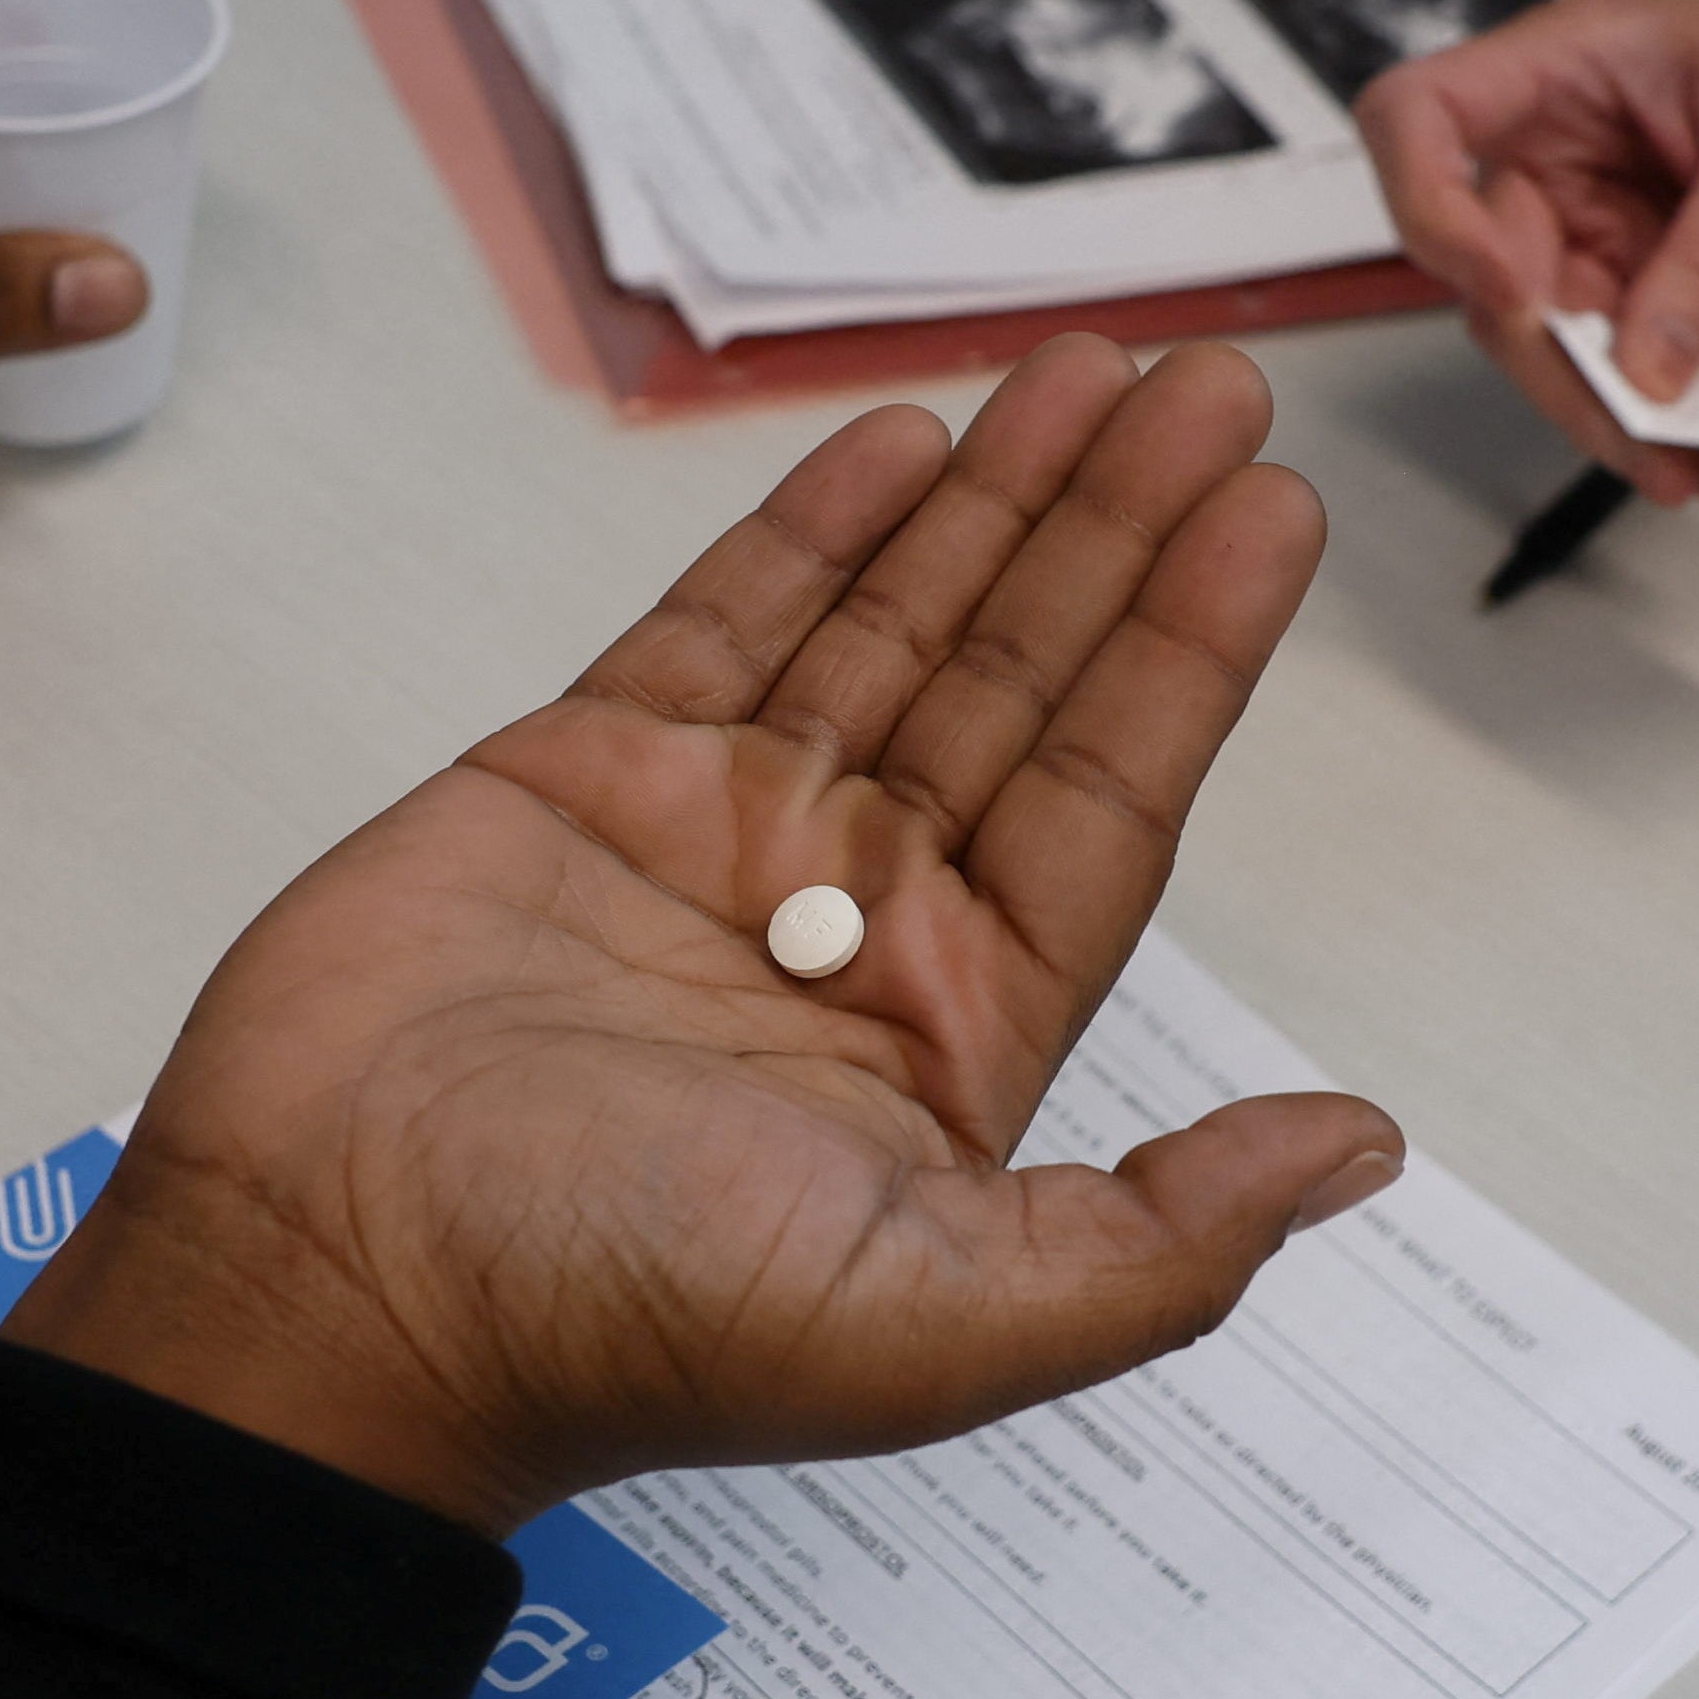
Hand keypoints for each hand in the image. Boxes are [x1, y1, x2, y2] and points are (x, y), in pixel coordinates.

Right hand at [3, 335, 1406, 1537]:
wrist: (334, 1288)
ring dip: (990, 502)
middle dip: (1114, 531)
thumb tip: (1364, 1148)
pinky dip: (808, 529)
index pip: (1109, 803)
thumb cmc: (616, 1326)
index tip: (1270, 510)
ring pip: (886, 630)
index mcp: (952, 1038)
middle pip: (1018, 684)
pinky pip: (721, 621)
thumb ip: (1166, 1236)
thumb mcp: (944, 1321)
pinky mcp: (577, 781)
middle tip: (1211, 381)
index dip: (1192, 651)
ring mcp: (712, 843)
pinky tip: (900, 443)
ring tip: (1088, 371)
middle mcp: (851, 927)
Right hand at [1353, 0, 1698, 532]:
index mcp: (1558, 68)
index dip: (1429, 211)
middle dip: (1577, 377)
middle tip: (1658, 445)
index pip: (1416, 119)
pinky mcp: (1634, 276)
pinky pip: (1647, 362)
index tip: (1511, 293)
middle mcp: (1549, 150)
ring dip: (1657, 416)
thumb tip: (1648, 370)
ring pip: (1575, 348)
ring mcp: (1586, 219)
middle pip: (1494, 280)